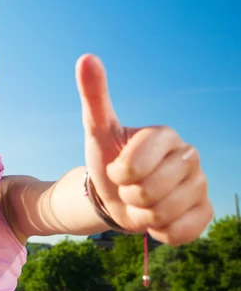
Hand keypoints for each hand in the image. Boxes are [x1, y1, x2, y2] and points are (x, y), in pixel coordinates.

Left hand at [75, 54, 212, 244]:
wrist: (118, 195)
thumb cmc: (107, 159)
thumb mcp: (97, 128)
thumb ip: (94, 94)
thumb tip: (86, 58)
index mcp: (166, 135)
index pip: (135, 166)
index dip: (119, 173)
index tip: (116, 169)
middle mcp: (190, 156)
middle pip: (149, 192)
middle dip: (129, 196)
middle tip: (128, 187)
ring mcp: (201, 184)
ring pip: (163, 214)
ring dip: (142, 215)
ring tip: (140, 201)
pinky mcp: (205, 211)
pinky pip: (180, 232)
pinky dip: (160, 232)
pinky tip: (156, 218)